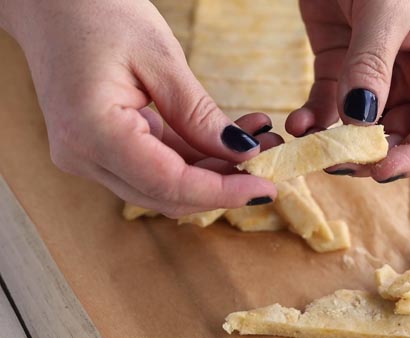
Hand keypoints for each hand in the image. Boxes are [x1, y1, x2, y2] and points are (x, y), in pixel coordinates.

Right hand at [1, 0, 279, 216]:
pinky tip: (230, 138)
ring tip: (259, 141)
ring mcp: (88, 156)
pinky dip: (195, 158)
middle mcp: (83, 156)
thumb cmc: (98, 13)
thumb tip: (242, 154)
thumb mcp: (159, 58)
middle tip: (270, 161)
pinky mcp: (101, 149)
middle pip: (166, 194)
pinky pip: (155, 166)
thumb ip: (199, 114)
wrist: (52, 4)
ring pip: (164, 186)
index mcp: (91, 132)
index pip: (167, 184)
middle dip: (223, 184)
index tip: (265, 187)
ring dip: (214, 171)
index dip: (222, 192)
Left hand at [287, 0, 409, 181]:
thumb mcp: (388, 8)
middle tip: (337, 165)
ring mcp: (376, 77)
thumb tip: (359, 122)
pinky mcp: (339, 71)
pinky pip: (328, 108)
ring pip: (361, 129)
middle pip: (400, 134)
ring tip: (311, 149)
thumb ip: (374, 63)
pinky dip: (313, 122)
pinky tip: (297, 125)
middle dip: (369, 155)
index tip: (382, 171)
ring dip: (336, 145)